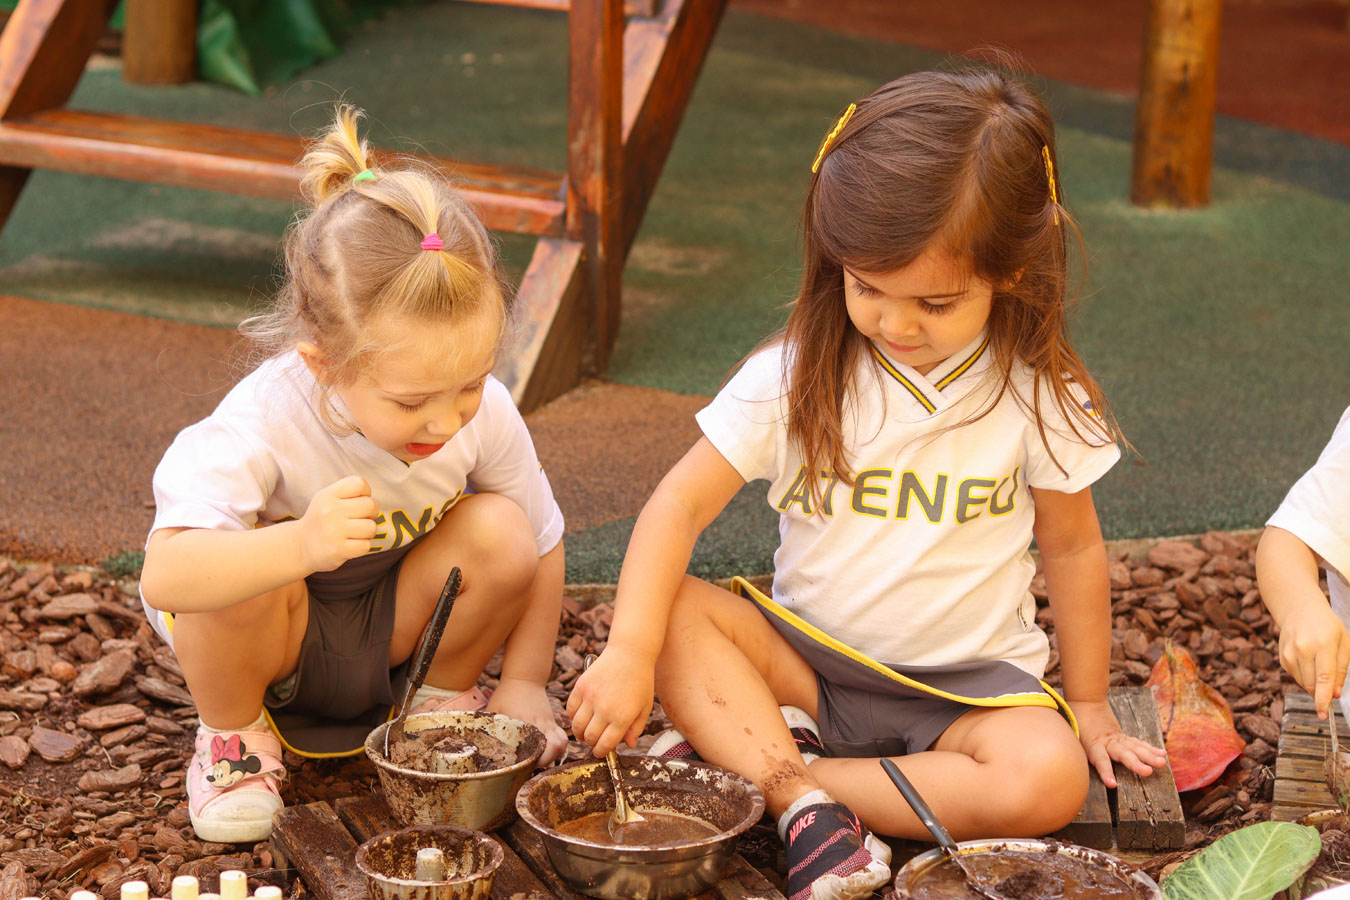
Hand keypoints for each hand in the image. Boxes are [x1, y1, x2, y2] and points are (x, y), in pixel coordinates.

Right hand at [298, 476, 377, 572]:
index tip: (357, 502)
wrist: (300, 546)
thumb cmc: (322, 520)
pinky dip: (362, 546)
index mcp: (328, 495)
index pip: (359, 483)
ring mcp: (333, 531)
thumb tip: (372, 500)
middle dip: (370, 514)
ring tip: (355, 533)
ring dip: (367, 532)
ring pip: (371, 527)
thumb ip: (349, 493)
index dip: (366, 493)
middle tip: (359, 520)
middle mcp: (329, 511)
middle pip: (371, 505)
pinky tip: (350, 545)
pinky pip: (366, 546)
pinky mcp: (337, 550)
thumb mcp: (327, 499)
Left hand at [487, 677, 567, 765]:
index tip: (525, 766)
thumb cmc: (506, 694)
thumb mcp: (494, 711)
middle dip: (547, 761)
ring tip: (542, 760)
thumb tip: (479, 746)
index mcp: (525, 723)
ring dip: (555, 755)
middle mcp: (541, 724)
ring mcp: (549, 723)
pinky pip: (562, 738)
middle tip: (533, 765)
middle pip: (555, 747)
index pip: (536, 746)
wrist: (524, 677)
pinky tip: (546, 752)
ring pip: (562, 744)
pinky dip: (558, 748)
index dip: (533, 760)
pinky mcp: (552, 722)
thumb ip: (489, 729)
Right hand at [565, 648, 654, 757]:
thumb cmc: (641, 680)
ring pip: (577, 726)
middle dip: (591, 744)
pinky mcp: (581, 686)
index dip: (601, 752)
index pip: (605, 745)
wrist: (630, 653)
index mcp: (622, 717)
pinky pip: (570, 709)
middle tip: (594, 741)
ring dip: (580, 733)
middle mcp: (604, 709)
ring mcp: (591, 697)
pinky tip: (581, 716)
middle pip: (589, 738)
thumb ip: (636, 728)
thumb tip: (628, 745)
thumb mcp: (645, 707)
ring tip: (585, 732)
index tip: (601, 752)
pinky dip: (573, 717)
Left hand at [1069, 699, 1167, 787]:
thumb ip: (1073, 753)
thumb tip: (1066, 770)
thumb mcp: (1071, 738)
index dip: (1106, 771)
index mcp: (1093, 744)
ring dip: (1149, 756)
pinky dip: (1150, 749)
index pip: (1100, 759)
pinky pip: (1139, 743)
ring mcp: (1118, 738)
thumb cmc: (1075, 725)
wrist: (1086, 702)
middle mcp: (1108, 742)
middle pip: (1123, 754)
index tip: (1112, 784)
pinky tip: (1162, 754)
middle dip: (1136, 764)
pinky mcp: (1124, 736)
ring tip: (1161, 763)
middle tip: (1148, 772)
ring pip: (1135, 747)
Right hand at [1278, 600, 1349, 718]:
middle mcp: (1302, 649)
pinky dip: (1304, 676)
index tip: (1323, 713)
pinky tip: (1308, 662)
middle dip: (1321, 694)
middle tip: (1331, 694)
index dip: (1323, 698)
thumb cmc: (1327, 626)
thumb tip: (1335, 694)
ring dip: (1313, 684)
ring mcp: (1289, 653)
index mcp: (1323, 644)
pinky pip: (1295, 676)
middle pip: (1312, 684)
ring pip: (1303, 683)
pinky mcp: (1282, 657)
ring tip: (1319, 665)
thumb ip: (1341, 669)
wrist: (1299, 609)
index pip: (1323, 678)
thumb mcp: (1344, 642)